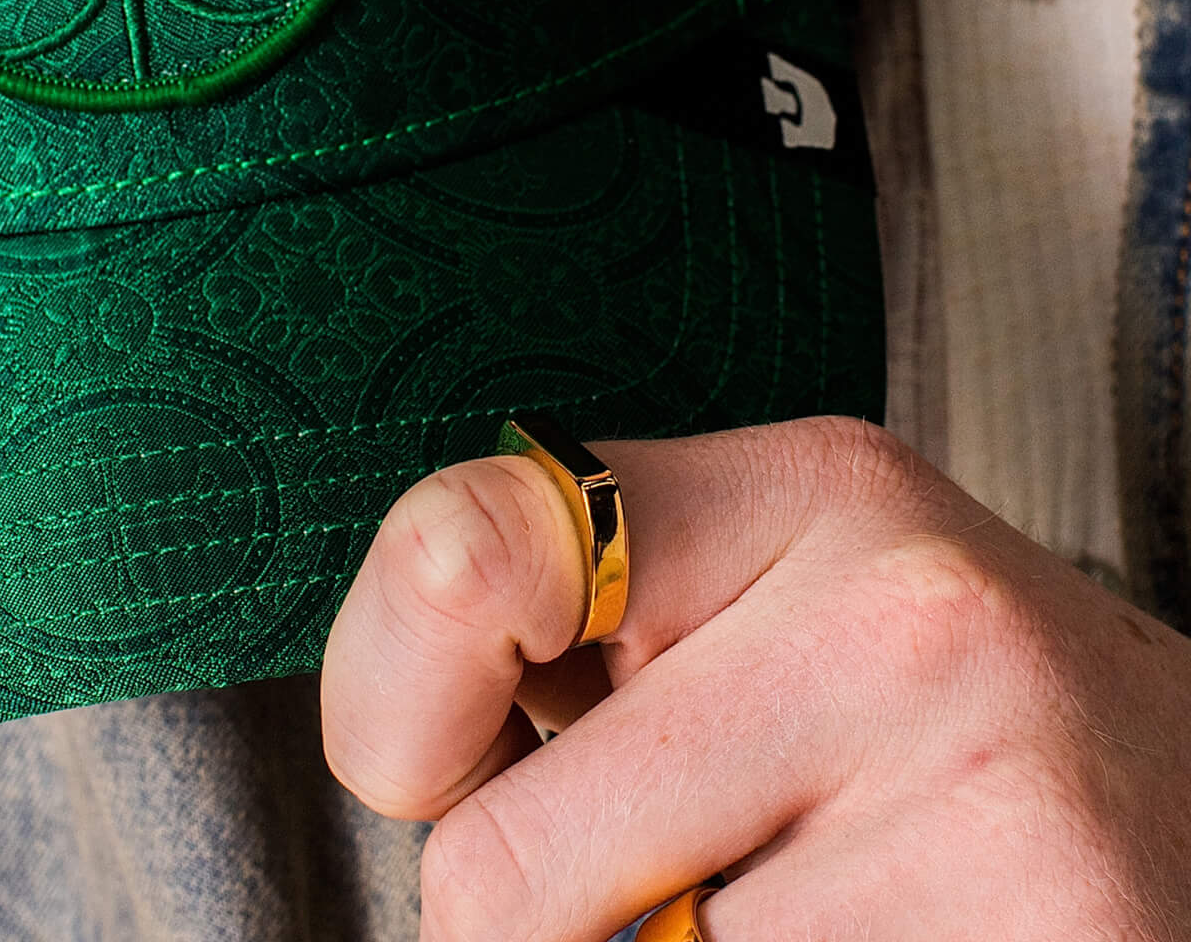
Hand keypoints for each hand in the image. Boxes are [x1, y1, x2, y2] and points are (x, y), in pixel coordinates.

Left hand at [320, 416, 1190, 938]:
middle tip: (673, 869)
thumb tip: (400, 746)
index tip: (437, 761)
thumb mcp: (754, 608)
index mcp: (797, 486)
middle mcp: (899, 612)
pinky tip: (886, 936)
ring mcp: (993, 797)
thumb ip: (574, 639)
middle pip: (500, 870)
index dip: (390, 700)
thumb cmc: (908, 719)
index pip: (460, 552)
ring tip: (814, 899)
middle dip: (540, 915)